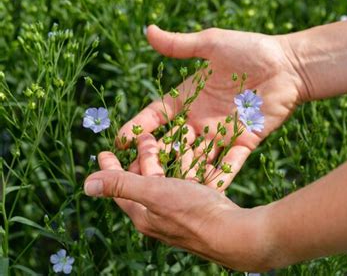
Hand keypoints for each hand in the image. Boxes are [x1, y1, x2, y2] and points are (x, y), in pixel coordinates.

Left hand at [84, 146, 272, 271]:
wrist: (234, 234)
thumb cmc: (193, 212)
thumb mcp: (154, 193)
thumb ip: (122, 185)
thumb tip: (86, 184)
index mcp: (144, 214)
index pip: (119, 189)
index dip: (110, 169)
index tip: (104, 151)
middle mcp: (159, 216)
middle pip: (144, 184)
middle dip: (141, 160)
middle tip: (144, 138)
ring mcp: (180, 214)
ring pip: (166, 184)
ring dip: (164, 162)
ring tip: (166, 144)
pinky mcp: (200, 210)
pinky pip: (186, 186)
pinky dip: (184, 170)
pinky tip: (190, 160)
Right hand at [118, 25, 303, 189]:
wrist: (288, 64)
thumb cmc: (251, 50)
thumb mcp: (212, 44)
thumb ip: (180, 45)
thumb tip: (148, 30)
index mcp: (189, 97)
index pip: (156, 115)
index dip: (137, 127)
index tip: (118, 141)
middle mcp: (201, 119)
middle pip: (172, 142)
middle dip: (154, 159)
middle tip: (135, 177)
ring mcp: (221, 133)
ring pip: (197, 158)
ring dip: (183, 174)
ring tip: (165, 194)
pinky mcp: (244, 142)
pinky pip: (229, 164)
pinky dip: (219, 178)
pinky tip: (204, 195)